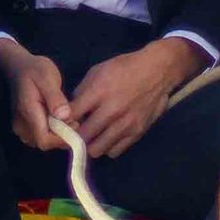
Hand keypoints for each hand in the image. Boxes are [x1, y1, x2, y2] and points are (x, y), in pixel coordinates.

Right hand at [0, 39, 70, 151]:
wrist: (18, 66)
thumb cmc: (34, 70)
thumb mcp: (47, 77)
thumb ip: (56, 98)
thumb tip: (65, 116)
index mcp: (28, 112)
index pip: (44, 140)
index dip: (62, 138)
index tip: (75, 124)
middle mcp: (21, 124)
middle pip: (44, 143)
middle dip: (62, 136)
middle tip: (74, 119)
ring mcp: (21, 127)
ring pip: (42, 142)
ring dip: (58, 135)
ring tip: (67, 117)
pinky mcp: (24, 126)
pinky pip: (40, 137)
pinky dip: (52, 133)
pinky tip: (59, 119)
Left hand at [63, 41, 198, 158]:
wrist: (157, 71)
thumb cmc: (124, 68)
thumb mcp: (98, 71)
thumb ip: (82, 92)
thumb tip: (69, 110)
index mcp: (99, 92)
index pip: (72, 115)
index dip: (62, 121)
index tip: (61, 122)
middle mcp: (112, 111)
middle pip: (83, 136)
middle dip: (74, 137)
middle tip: (74, 134)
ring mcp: (126, 124)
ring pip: (98, 149)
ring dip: (90, 145)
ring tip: (90, 138)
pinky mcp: (137, 132)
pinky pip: (115, 151)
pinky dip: (107, 147)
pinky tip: (106, 138)